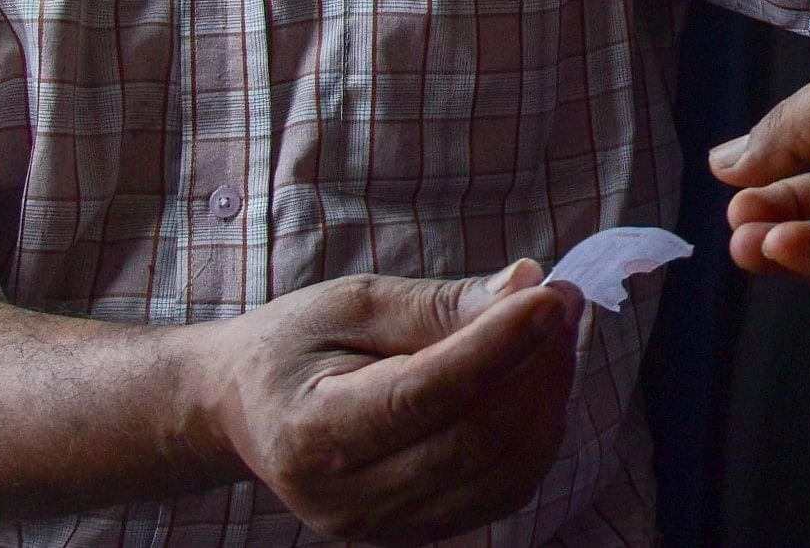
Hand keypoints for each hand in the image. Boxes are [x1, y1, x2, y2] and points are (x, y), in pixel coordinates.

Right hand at [203, 262, 585, 544]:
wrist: (245, 410)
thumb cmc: (296, 346)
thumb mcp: (350, 303)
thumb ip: (436, 304)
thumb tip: (525, 286)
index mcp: (312, 432)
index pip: (424, 395)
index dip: (498, 346)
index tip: (550, 297)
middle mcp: (345, 497)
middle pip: (474, 442)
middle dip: (538, 368)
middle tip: (564, 301)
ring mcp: (381, 526)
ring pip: (502, 476)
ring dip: (549, 402)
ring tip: (556, 336)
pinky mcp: (414, 532)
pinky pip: (501, 493)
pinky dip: (537, 437)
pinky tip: (538, 383)